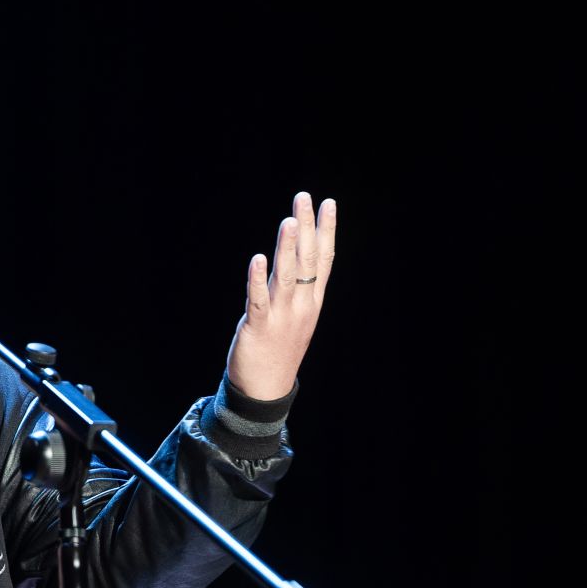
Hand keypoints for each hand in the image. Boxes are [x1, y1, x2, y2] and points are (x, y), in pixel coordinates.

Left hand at [225, 191, 335, 399]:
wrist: (266, 389)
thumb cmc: (278, 349)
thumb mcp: (295, 316)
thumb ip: (297, 288)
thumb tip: (296, 255)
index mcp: (312, 301)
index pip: (323, 259)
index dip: (326, 230)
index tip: (328, 203)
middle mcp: (301, 305)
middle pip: (306, 260)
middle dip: (306, 228)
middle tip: (304, 198)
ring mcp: (282, 316)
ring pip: (286, 275)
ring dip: (287, 247)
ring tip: (289, 220)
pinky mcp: (259, 326)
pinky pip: (259, 299)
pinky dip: (258, 278)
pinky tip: (258, 258)